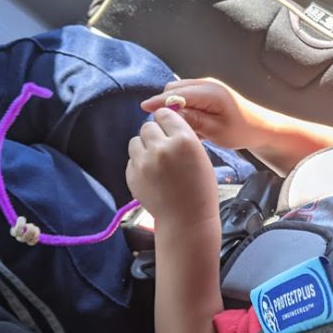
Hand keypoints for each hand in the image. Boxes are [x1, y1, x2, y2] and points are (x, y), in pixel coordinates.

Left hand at [125, 108, 217, 226]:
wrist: (187, 219)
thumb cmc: (200, 188)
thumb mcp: (200, 156)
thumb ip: (183, 137)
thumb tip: (165, 122)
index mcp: (183, 140)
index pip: (164, 114)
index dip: (166, 121)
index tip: (169, 129)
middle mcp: (161, 148)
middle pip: (147, 127)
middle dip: (154, 135)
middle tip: (163, 149)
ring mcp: (144, 162)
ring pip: (135, 141)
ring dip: (143, 148)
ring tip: (155, 162)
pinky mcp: (132, 175)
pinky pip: (131, 159)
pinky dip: (139, 164)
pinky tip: (151, 176)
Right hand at [141, 78, 271, 150]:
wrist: (260, 128)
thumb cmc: (241, 131)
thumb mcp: (216, 131)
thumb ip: (193, 121)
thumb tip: (169, 113)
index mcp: (210, 92)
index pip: (177, 93)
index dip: (159, 102)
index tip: (143, 109)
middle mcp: (206, 84)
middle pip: (174, 89)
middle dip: (166, 105)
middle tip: (168, 127)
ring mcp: (206, 86)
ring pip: (178, 92)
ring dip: (174, 107)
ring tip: (182, 128)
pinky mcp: (206, 92)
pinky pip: (186, 97)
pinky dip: (183, 108)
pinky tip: (191, 125)